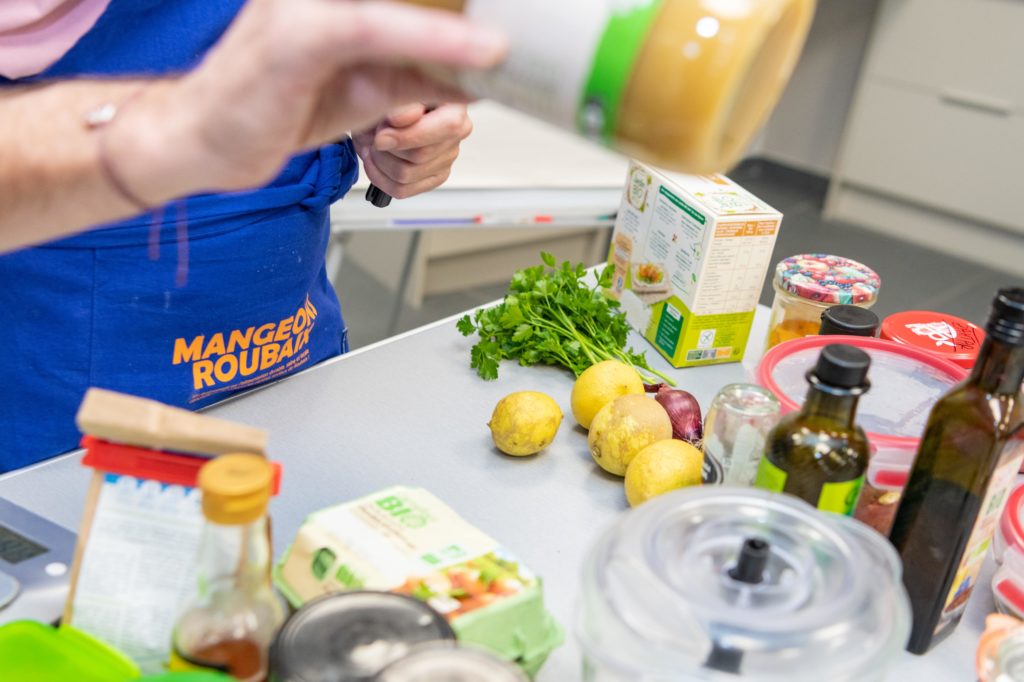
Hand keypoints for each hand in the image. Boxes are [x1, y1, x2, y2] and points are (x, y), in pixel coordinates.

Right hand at [108, 0, 504, 203]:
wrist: (201, 140)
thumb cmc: (270, 108)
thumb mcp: (365, 89)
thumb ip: (417, 73)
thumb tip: (477, 75)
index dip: (460, 15)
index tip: (514, 10)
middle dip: (476, 5)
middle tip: (538, 19)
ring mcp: (308, 3)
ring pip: (409, 4)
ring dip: (470, 25)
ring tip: (524, 39)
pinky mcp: (301, 34)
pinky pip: (377, 29)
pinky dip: (435, 44)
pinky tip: (480, 55)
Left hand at [353, 103, 471, 198]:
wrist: (377, 107)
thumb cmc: (387, 96)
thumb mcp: (391, 88)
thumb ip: (399, 101)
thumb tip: (398, 120)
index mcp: (454, 104)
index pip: (446, 128)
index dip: (410, 133)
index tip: (383, 129)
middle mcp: (458, 131)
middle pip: (420, 155)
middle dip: (387, 146)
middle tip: (375, 133)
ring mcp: (448, 157)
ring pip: (406, 174)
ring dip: (379, 161)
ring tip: (373, 145)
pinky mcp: (434, 177)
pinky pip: (402, 189)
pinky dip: (379, 177)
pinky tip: (375, 161)